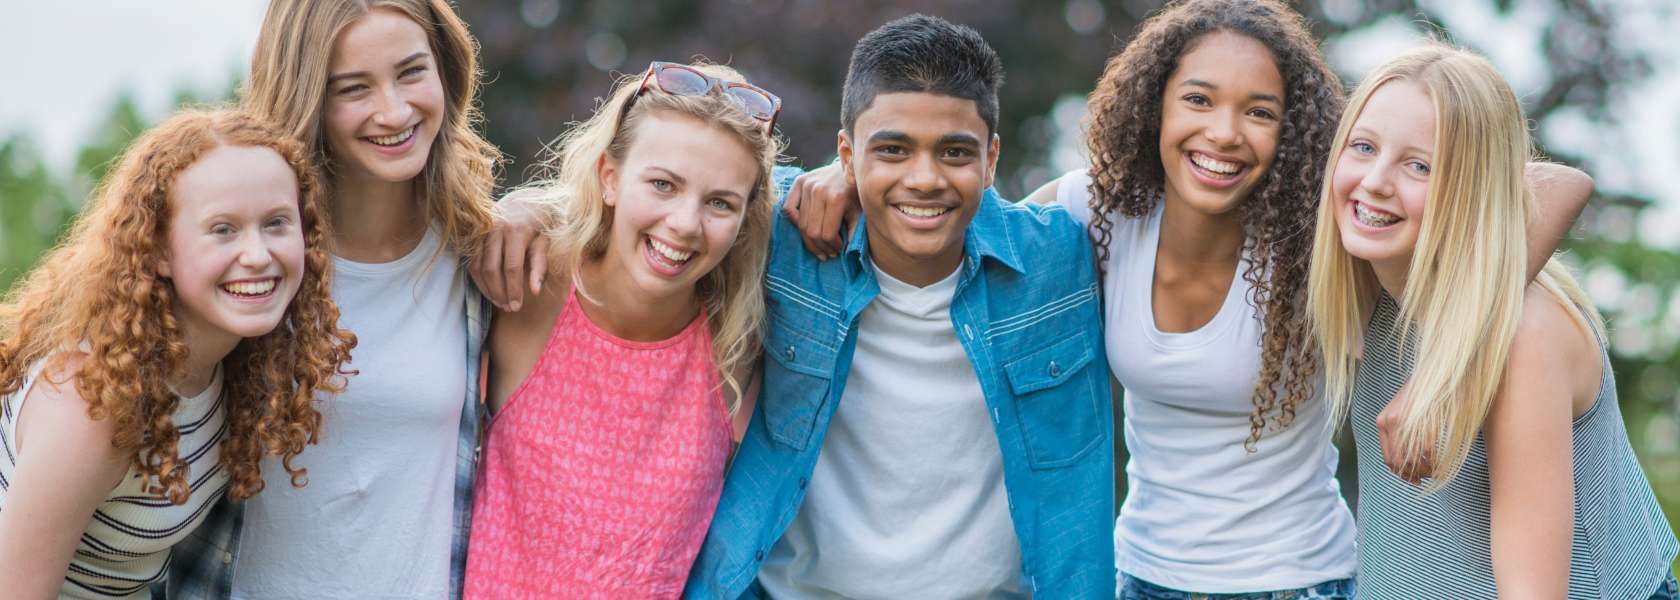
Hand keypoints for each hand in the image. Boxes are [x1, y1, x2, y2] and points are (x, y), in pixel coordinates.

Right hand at [471, 189, 548, 311]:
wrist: (525, 201)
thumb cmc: (541, 224)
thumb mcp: (547, 241)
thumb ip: (541, 265)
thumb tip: (535, 291)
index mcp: (516, 230)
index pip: (512, 267)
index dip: (514, 289)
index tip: (517, 306)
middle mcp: (495, 229)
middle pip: (492, 269)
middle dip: (500, 292)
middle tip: (509, 308)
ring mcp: (481, 232)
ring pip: (478, 267)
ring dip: (488, 289)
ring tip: (500, 302)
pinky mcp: (474, 236)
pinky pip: (472, 263)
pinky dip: (479, 280)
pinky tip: (490, 291)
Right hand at [782, 161, 857, 259]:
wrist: (850, 165)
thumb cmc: (856, 191)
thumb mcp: (860, 211)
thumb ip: (854, 231)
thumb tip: (848, 252)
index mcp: (836, 198)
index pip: (827, 234)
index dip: (832, 246)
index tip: (838, 249)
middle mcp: (819, 191)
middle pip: (812, 231)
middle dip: (820, 247)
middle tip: (828, 253)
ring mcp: (807, 185)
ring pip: (801, 224)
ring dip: (809, 241)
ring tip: (819, 247)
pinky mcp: (799, 182)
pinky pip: (789, 208)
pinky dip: (795, 221)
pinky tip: (805, 229)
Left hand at [1377, 382, 1434, 483]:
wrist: (1431, 374)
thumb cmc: (1418, 395)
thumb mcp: (1400, 411)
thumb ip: (1397, 431)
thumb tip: (1403, 463)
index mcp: (1382, 422)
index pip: (1388, 457)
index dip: (1399, 472)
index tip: (1411, 478)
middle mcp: (1390, 423)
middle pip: (1399, 461)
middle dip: (1411, 475)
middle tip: (1422, 479)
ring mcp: (1407, 422)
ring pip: (1413, 459)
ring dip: (1424, 471)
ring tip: (1432, 472)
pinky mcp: (1423, 422)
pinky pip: (1428, 451)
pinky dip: (1435, 462)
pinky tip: (1439, 464)